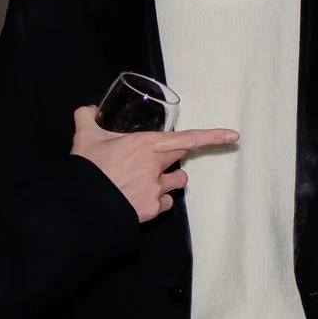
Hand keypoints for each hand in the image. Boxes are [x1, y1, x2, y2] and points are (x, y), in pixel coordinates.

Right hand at [73, 105, 237, 220]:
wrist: (83, 205)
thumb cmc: (88, 169)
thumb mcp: (85, 138)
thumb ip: (87, 118)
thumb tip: (88, 109)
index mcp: (146, 144)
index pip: (187, 138)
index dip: (213, 136)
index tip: (234, 136)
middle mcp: (157, 166)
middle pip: (181, 156)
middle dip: (173, 155)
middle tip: (153, 156)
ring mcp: (157, 190)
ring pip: (178, 182)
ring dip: (170, 179)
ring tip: (148, 179)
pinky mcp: (153, 209)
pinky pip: (166, 203)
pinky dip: (160, 201)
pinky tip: (143, 198)